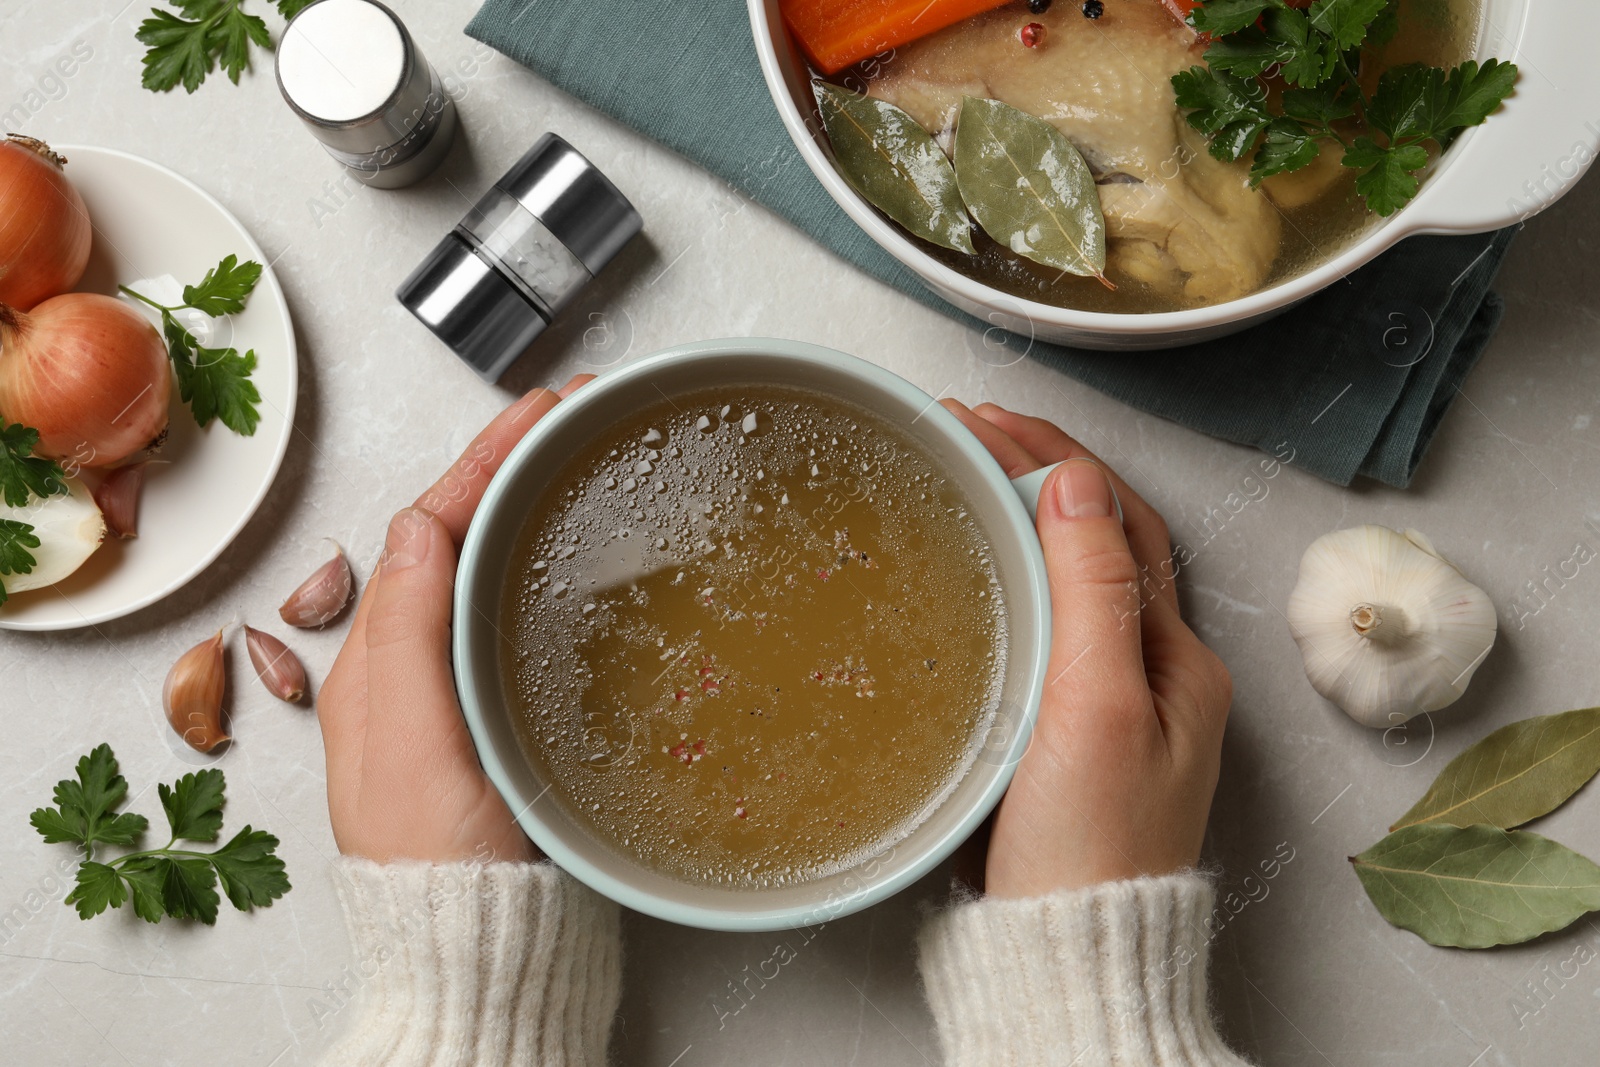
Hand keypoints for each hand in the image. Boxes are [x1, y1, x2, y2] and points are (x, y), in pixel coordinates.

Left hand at [318, 376, 593, 863]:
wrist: (478, 948)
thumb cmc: (437, 858)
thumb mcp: (408, 733)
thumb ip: (407, 627)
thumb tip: (413, 523)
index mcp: (379, 661)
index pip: (429, 528)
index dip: (485, 458)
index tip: (543, 409)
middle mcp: (416, 669)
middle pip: (461, 538)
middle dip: (512, 468)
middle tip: (576, 419)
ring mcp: (462, 695)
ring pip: (494, 574)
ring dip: (532, 510)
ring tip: (583, 463)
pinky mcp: (508, 723)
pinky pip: (523, 621)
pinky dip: (551, 573)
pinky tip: (586, 564)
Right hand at [940, 401, 1232, 896]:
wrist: (1068, 956)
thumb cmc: (1090, 851)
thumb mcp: (1095, 708)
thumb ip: (1092, 593)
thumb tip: (1075, 481)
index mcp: (1174, 659)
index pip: (1115, 521)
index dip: (1052, 457)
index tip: (983, 417)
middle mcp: (1151, 674)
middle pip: (1097, 542)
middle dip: (1035, 473)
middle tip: (963, 429)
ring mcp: (1108, 705)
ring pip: (1069, 582)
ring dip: (1021, 518)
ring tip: (963, 475)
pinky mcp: (1064, 736)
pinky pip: (1044, 629)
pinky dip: (1009, 580)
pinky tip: (972, 574)